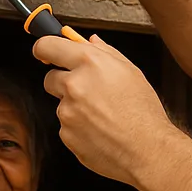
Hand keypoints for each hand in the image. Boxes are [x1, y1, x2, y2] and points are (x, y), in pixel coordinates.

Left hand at [34, 33, 176, 187]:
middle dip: (63, 81)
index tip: (46, 52)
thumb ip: (106, 52)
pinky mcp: (65, 134)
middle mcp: (73, 85)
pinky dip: (79, 127)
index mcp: (89, 63)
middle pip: (50, 77)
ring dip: (75, 107)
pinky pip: (67, 126)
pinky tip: (100, 130)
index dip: (45, 48)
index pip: (47, 46)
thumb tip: (90, 41)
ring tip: (103, 115)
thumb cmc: (143, 111)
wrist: (147, 149)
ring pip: (61, 104)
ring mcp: (67, 112)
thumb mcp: (131, 72)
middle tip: (87, 90)